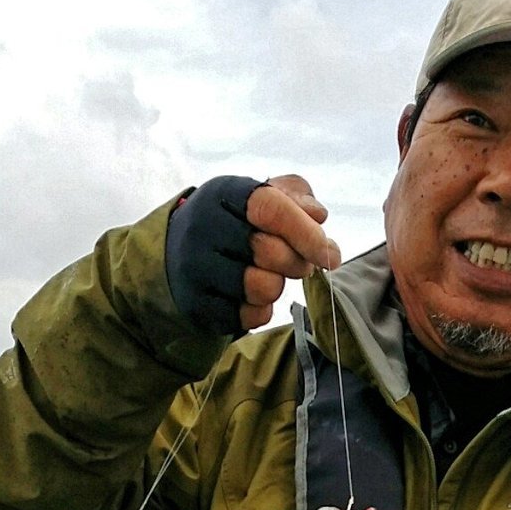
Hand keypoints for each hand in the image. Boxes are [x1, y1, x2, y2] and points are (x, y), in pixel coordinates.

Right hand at [165, 174, 340, 338]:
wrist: (180, 251)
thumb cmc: (236, 221)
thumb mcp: (262, 195)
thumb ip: (296, 196)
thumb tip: (318, 215)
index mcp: (224, 193)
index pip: (270, 208)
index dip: (306, 232)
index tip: (330, 254)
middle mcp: (203, 228)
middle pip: (271, 252)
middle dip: (298, 262)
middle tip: (299, 263)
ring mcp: (196, 268)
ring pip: (262, 288)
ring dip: (277, 287)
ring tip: (270, 276)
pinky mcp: (197, 305)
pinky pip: (249, 316)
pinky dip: (261, 310)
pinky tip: (251, 296)